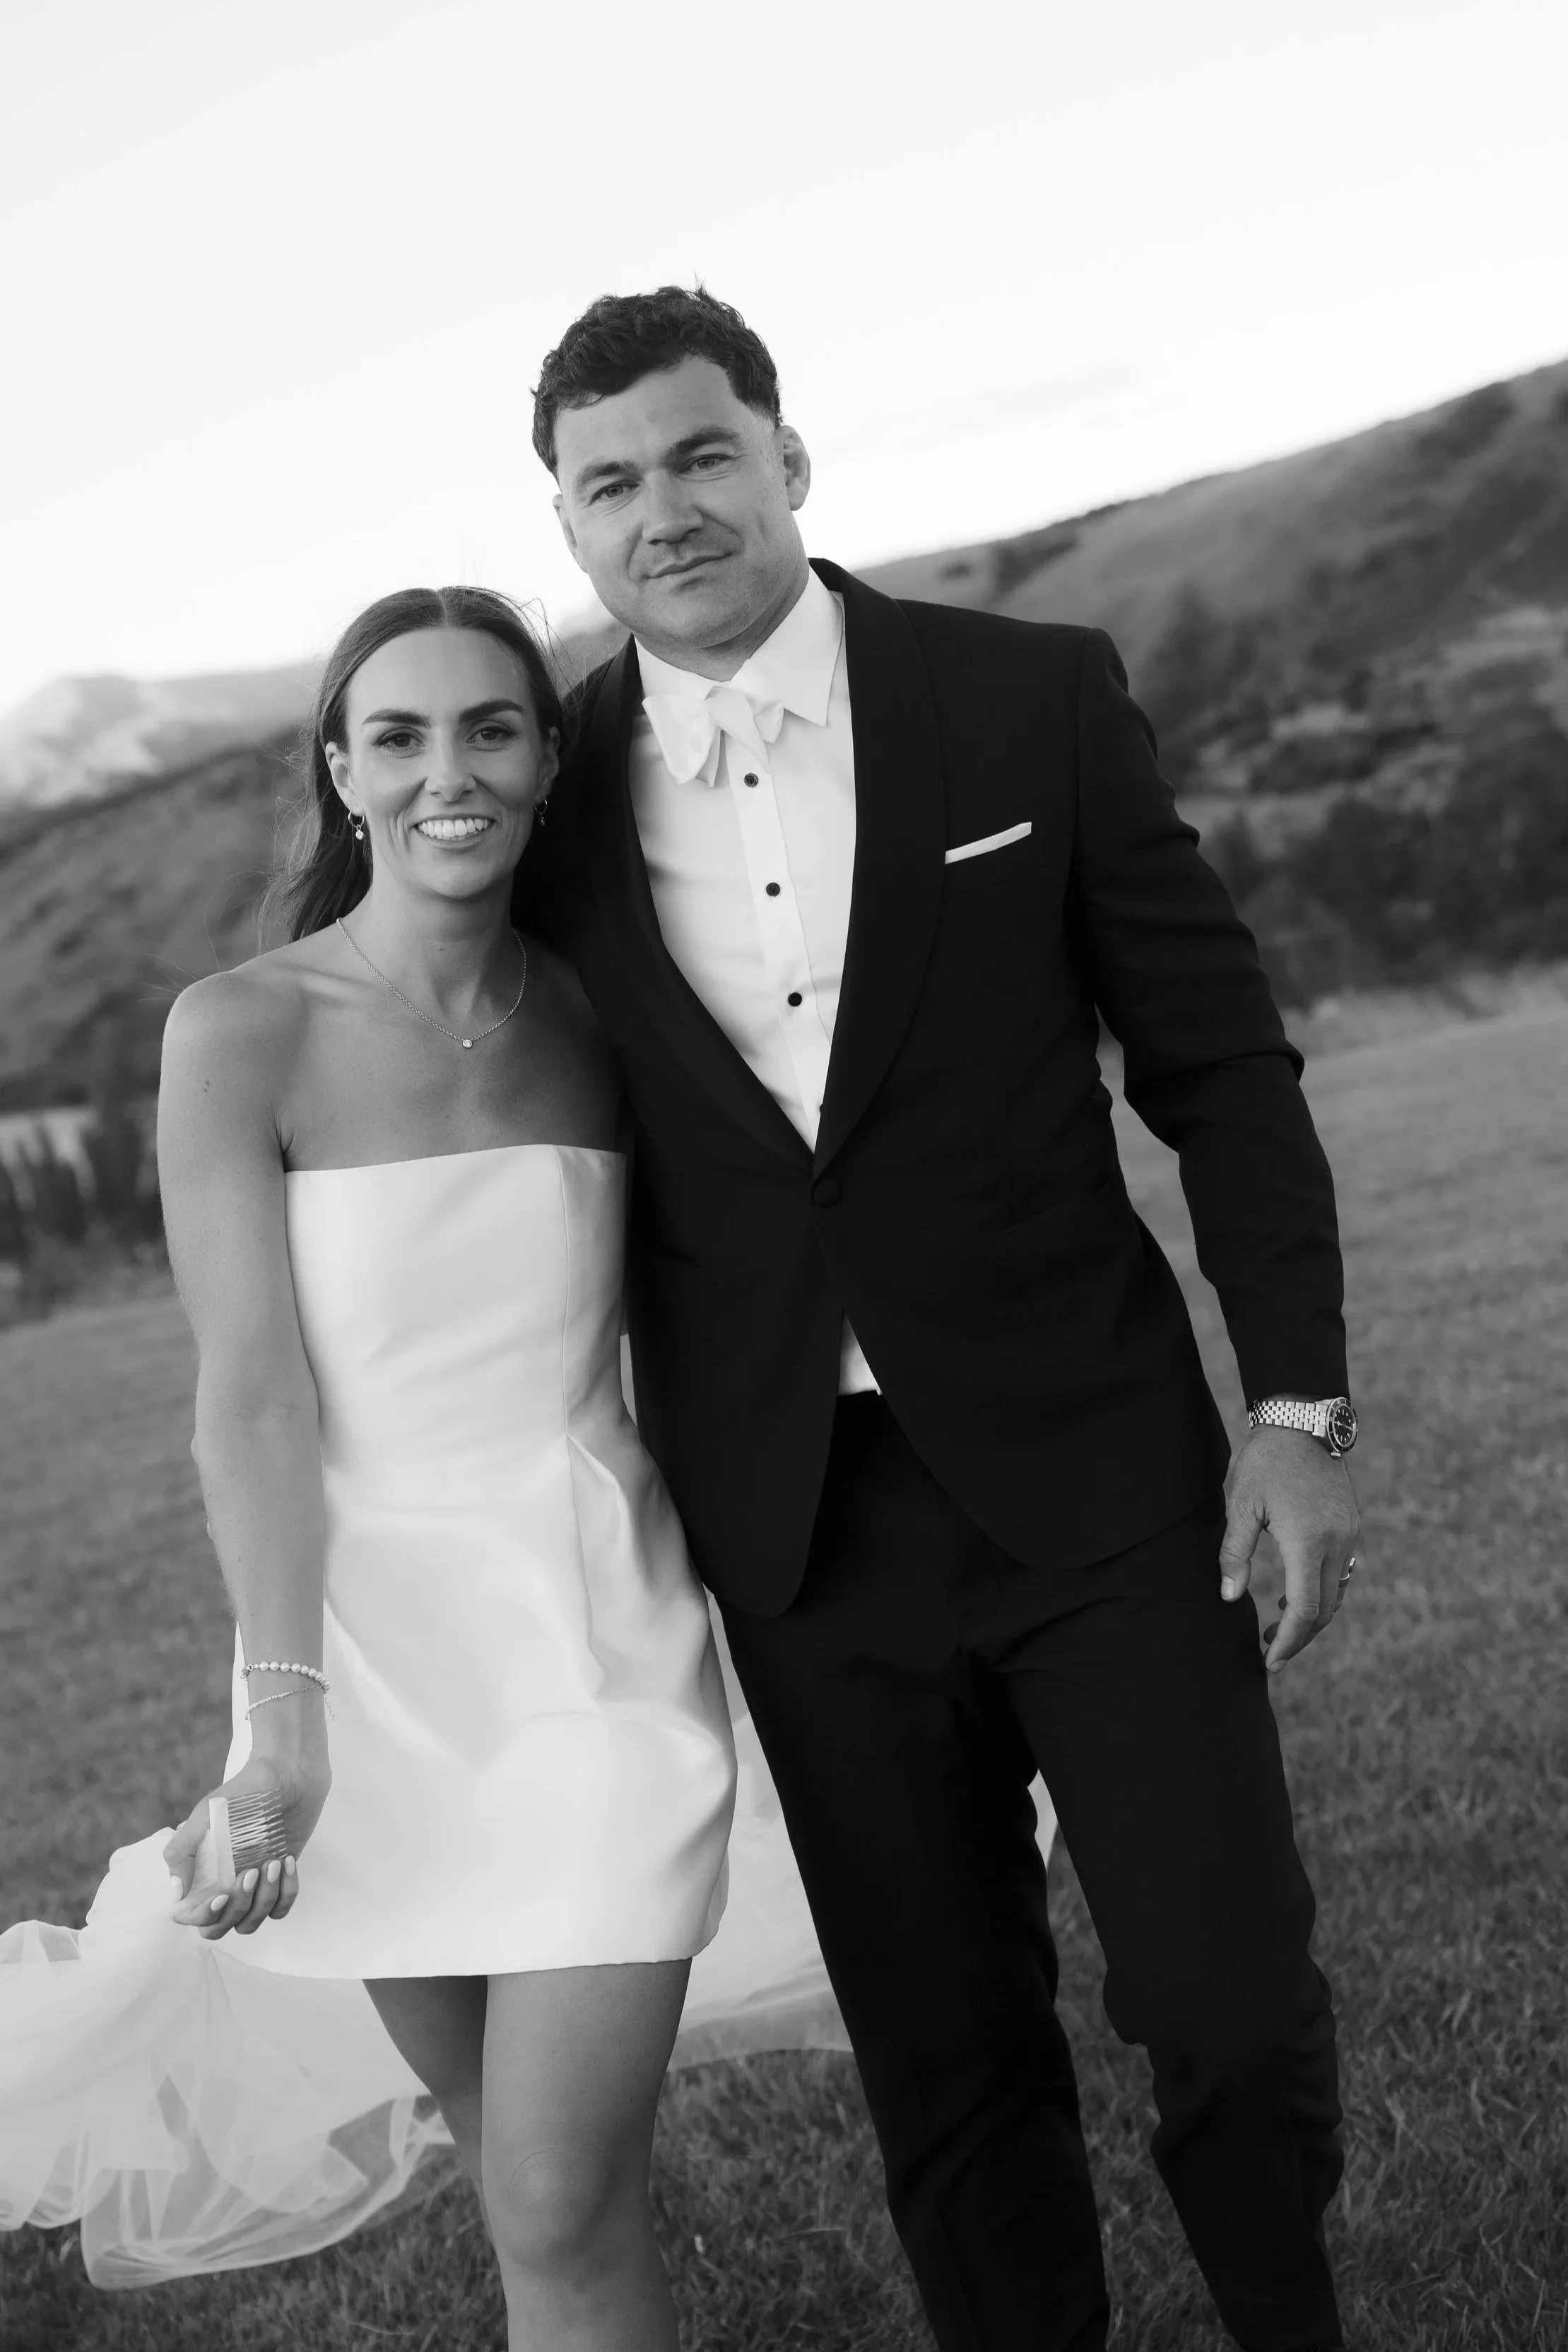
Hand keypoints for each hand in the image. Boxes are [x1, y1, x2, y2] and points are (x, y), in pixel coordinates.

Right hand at [165, 1750, 329, 1939]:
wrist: (289, 1774)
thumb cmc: (244, 1791)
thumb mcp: (205, 1815)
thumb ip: (182, 1852)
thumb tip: (176, 1894)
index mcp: (204, 1873)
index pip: (195, 1917)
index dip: (206, 1915)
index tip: (222, 1893)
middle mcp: (226, 1883)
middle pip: (222, 1927)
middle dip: (237, 1909)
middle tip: (250, 1873)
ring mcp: (254, 1884)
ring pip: (253, 1921)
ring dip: (264, 1899)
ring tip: (273, 1862)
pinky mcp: (282, 1879)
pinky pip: (282, 1909)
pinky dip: (287, 1892)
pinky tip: (288, 1860)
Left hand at [1218, 1428, 1360, 1672]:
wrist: (1303, 1420)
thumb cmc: (1265, 1461)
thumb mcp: (1241, 1505)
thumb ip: (1235, 1553)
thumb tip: (1229, 1597)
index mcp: (1308, 1541)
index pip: (1304, 1609)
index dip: (1288, 1640)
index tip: (1270, 1661)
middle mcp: (1337, 1542)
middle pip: (1324, 1609)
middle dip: (1299, 1636)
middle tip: (1270, 1650)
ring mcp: (1349, 1534)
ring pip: (1336, 1593)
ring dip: (1311, 1616)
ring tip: (1278, 1624)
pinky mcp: (1352, 1525)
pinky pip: (1341, 1572)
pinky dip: (1321, 1591)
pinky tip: (1294, 1591)